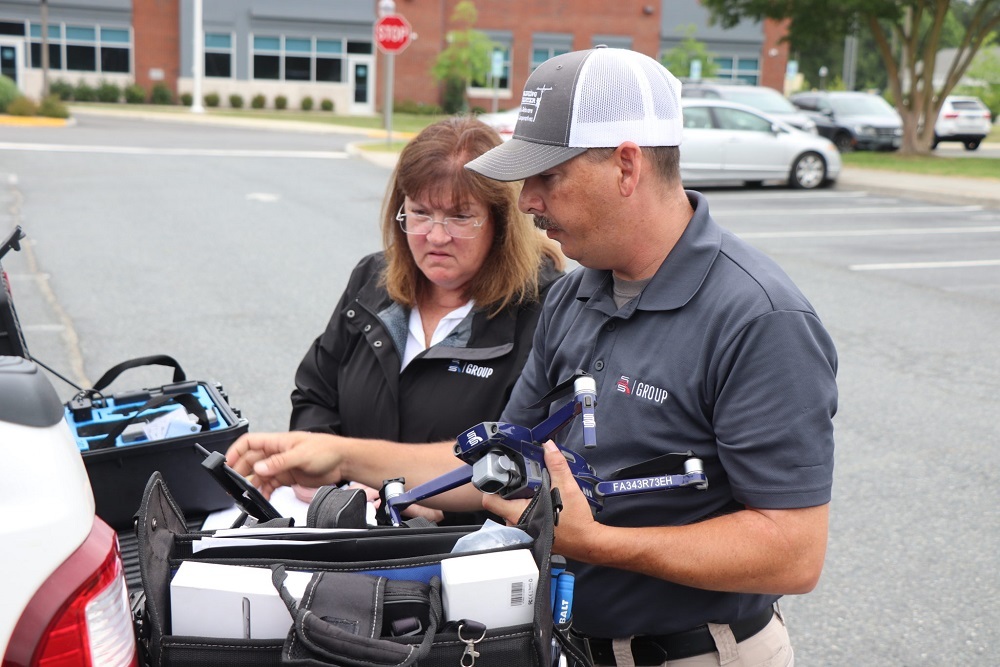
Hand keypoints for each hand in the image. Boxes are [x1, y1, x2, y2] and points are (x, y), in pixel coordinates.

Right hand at [225, 431, 345, 497]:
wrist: (343, 461)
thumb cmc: (326, 449)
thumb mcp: (301, 455)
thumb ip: (279, 462)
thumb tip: (259, 467)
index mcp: (278, 442)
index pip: (250, 442)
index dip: (236, 451)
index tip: (227, 463)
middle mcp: (277, 453)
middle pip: (251, 460)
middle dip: (241, 471)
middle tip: (234, 485)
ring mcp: (282, 465)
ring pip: (259, 474)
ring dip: (252, 484)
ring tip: (246, 495)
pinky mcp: (288, 476)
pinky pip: (270, 484)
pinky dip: (264, 491)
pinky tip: (262, 497)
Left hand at [482, 441, 598, 559]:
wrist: (587, 541)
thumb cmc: (576, 523)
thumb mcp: (566, 487)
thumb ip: (556, 465)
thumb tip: (548, 447)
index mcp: (518, 514)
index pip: (490, 500)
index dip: (490, 484)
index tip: (497, 473)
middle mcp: (517, 524)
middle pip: (500, 502)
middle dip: (508, 487)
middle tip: (518, 475)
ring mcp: (523, 529)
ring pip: (510, 508)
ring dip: (517, 497)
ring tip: (530, 486)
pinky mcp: (530, 531)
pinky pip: (520, 515)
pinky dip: (525, 505)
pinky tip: (537, 498)